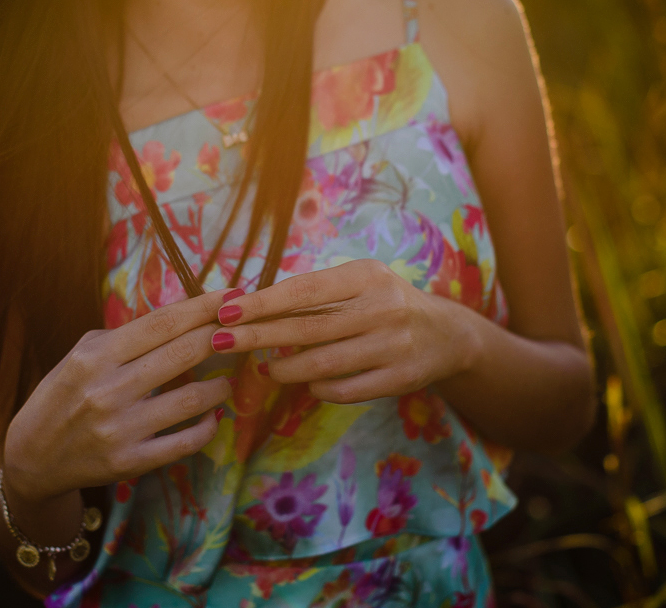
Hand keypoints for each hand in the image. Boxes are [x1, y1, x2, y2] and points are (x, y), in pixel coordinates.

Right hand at [2, 289, 235, 506]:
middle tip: (242, 330)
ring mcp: (120, 429)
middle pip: (184, 353)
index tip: (233, 294)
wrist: (31, 457)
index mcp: (96, 356)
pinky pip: (185, 443)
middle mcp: (108, 390)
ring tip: (226, 380)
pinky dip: (208, 427)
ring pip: (192, 399)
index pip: (162, 322)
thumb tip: (181, 318)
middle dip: (222, 336)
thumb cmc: (63, 396)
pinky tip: (213, 416)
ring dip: (220, 385)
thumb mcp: (81, 356)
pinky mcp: (130, 462)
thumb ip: (125, 337)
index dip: (203, 306)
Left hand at [209, 259, 478, 403]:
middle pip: (307, 328)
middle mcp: (382, 309)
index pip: (305, 289)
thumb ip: (317, 292)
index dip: (263, 302)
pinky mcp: (398, 379)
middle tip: (219, 341)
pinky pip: (343, 389)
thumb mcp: (360, 283)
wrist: (445, 335)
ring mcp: (392, 346)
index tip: (227, 311)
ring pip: (321, 363)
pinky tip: (305, 382)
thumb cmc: (385, 303)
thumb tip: (251, 304)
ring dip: (283, 367)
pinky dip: (317, 387)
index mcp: (367, 276)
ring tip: (263, 367)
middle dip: (257, 335)